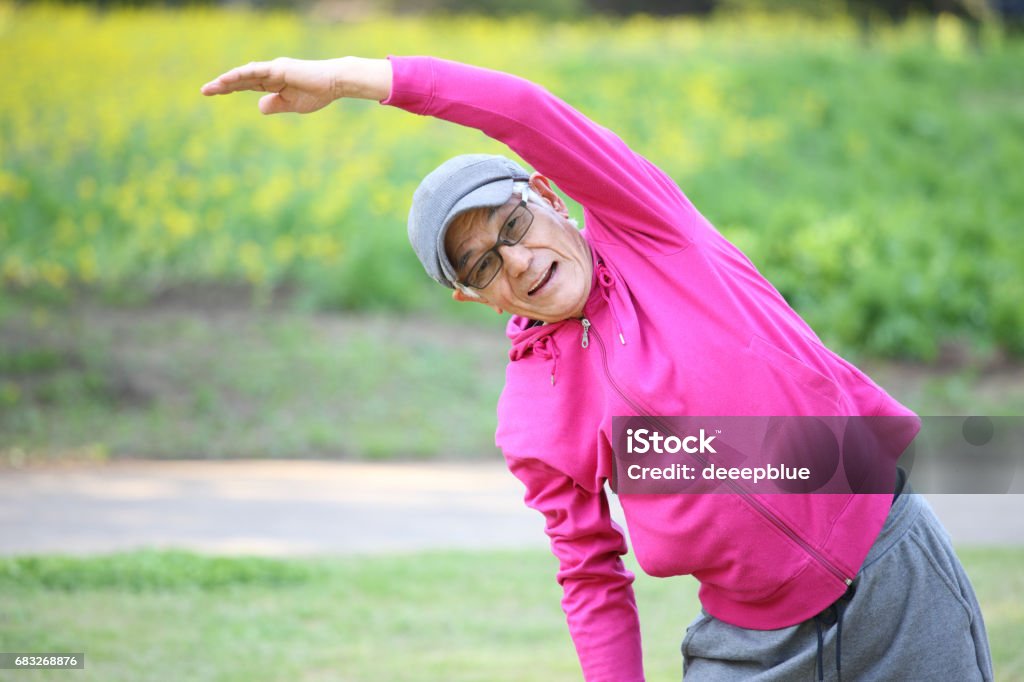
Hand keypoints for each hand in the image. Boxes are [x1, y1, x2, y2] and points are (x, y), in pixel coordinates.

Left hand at [201, 57, 387, 113]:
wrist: (334, 83)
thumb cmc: (317, 93)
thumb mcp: (292, 105)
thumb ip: (275, 105)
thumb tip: (259, 106)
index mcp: (273, 81)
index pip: (246, 84)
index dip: (230, 88)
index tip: (213, 93)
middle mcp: (270, 73)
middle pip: (241, 79)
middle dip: (223, 85)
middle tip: (204, 91)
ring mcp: (273, 69)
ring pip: (245, 74)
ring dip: (227, 80)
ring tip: (211, 87)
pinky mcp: (278, 69)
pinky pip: (255, 71)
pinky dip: (240, 75)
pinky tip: (228, 79)